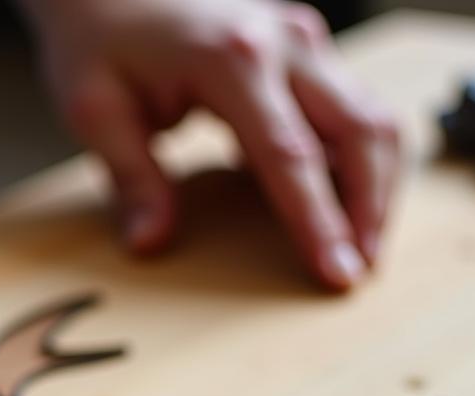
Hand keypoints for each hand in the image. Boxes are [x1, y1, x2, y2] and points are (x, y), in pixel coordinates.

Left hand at [20, 0, 400, 289]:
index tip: (338, 273)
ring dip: (378, 187)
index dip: (319, 221)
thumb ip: (132, 179)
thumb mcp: (97, 112)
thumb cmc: (100, 45)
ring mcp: (303, 42)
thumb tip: (150, 242)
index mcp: (231, 59)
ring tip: (361, 248)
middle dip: (369, 209)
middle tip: (359, 273)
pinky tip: (346, 207)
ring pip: (372, 118)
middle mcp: (283, 44)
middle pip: (359, 132)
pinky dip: (361, 162)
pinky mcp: (307, 53)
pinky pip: (355, 110)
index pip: (290, 155)